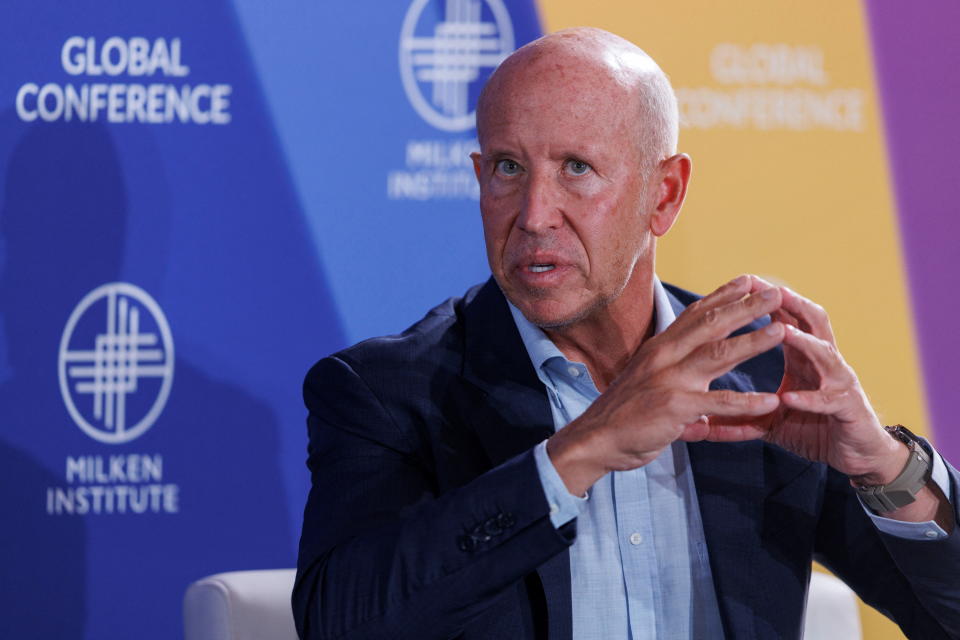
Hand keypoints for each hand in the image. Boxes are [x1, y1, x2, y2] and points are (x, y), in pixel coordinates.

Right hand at [547, 275, 784, 495]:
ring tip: (781, 331)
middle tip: (775, 292)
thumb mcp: (648, 382)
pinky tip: (771, 401)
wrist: (596, 439)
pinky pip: (718, 403)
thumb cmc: (624, 414)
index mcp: (659, 348)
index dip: (722, 295)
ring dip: (752, 342)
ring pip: (718, 355)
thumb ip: (676, 377)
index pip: (695, 314)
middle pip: (711, 325)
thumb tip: (700, 388)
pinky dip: (746, 403)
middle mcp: (664, 357)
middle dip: (745, 307)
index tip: (748, 281)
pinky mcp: (675, 407)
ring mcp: (670, 380)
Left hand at [753, 283, 904, 482]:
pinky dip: (810, 398)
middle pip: (812, 323)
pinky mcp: (849, 408)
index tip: (745, 283)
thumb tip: (703, 418)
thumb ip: (743, 413)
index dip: (770, 300)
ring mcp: (840, 383)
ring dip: (804, 343)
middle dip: (792, 304)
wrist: (857, 455)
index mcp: (805, 358)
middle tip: (768, 289)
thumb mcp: (773, 418)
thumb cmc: (815, 428)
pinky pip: (829, 400)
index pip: (789, 319)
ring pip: (825, 354)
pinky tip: (789, 398)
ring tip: (783, 333)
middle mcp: (825, 363)